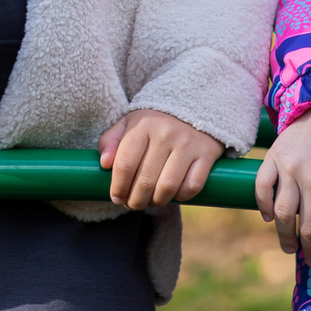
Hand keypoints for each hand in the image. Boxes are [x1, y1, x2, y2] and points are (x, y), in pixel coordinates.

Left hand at [99, 109, 220, 208]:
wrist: (195, 106)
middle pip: (145, 180)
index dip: (118, 187)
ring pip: (168, 187)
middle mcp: (166, 133)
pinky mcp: (206, 154)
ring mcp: (188, 144)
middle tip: (133, 204)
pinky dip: (181, 197)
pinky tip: (174, 194)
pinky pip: (192, 186)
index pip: (125, 164)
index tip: (116, 198)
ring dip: (157, 202)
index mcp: (143, 125)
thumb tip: (104, 163)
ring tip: (152, 202)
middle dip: (136, 200)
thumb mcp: (129, 124)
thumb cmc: (155, 123)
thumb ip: (111, 141)